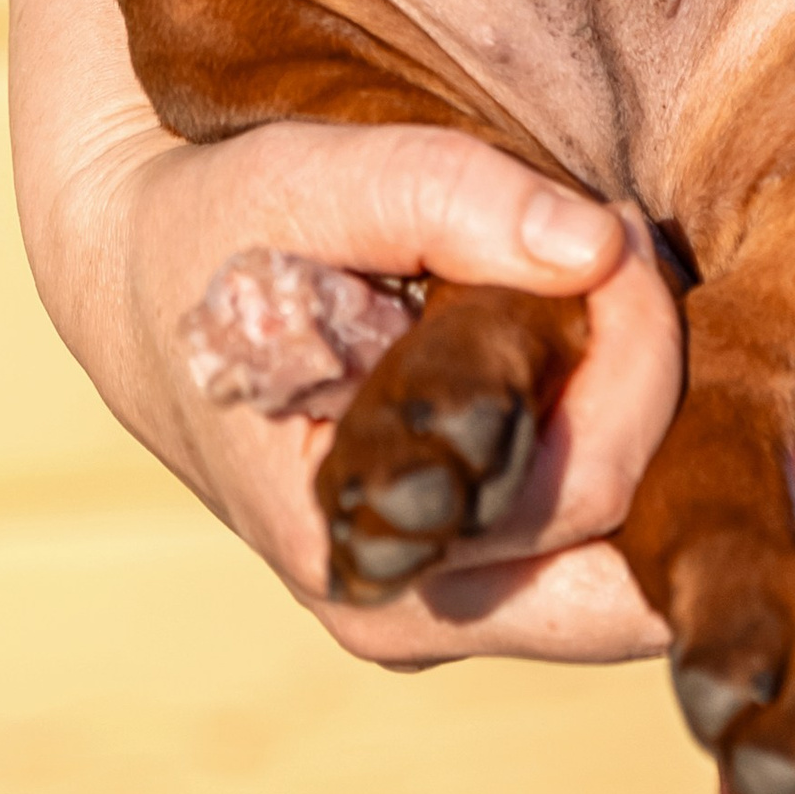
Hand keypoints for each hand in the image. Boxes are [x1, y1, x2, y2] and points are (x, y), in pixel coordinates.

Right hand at [37, 109, 685, 662]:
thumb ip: (449, 196)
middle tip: (618, 232)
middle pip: (630, 540)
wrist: (138, 273)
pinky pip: (592, 537)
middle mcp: (408, 613)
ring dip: (646, 410)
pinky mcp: (462, 571)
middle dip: (656, 376)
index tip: (615, 222)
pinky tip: (599, 331)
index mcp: (367, 552)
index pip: (591, 485)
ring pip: (626, 549)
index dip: (640, 353)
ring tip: (604, 272)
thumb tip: (600, 246)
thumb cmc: (220, 225)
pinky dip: (620, 434)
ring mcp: (438, 607)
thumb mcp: (308, 179)